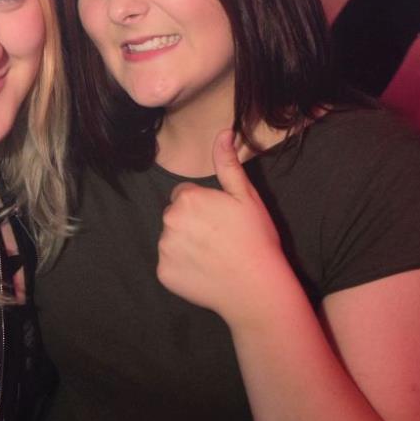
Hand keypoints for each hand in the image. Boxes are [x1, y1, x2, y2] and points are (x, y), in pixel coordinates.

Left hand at [156, 129, 285, 322]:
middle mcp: (169, 222)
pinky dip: (182, 267)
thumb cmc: (254, 238)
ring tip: (213, 255)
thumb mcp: (245, 196)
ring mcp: (164, 250)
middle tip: (218, 238)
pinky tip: (204, 271)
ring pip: (170, 239)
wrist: (256, 287)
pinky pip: (168, 264)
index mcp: (187, 200)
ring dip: (185, 244)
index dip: (204, 206)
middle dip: (191, 223)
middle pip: (174, 216)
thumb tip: (222, 133)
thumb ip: (227, 164)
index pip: (184, 195)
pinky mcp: (163, 273)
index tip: (221, 220)